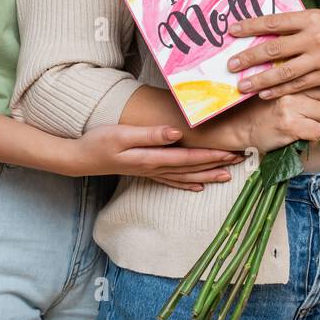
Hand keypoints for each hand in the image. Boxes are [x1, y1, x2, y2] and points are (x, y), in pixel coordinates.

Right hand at [67, 124, 242, 181]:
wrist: (80, 158)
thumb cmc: (99, 141)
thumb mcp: (122, 134)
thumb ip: (150, 134)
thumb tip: (176, 133)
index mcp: (151, 158)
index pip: (188, 157)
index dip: (210, 155)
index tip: (230, 152)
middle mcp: (153, 168)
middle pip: (191, 168)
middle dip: (215, 164)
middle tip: (239, 160)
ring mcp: (149, 171)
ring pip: (184, 176)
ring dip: (206, 175)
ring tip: (227, 175)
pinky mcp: (144, 171)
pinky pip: (171, 180)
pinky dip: (187, 182)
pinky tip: (198, 185)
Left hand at [225, 8, 319, 98]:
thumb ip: (301, 21)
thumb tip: (275, 26)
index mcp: (310, 18)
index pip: (273, 22)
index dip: (250, 26)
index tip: (231, 31)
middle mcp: (313, 38)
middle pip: (274, 49)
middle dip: (249, 57)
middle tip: (230, 64)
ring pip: (284, 72)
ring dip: (260, 80)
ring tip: (242, 86)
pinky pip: (299, 85)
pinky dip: (280, 90)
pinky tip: (265, 93)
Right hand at [237, 84, 319, 153]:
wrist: (238, 126)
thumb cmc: (261, 108)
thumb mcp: (278, 86)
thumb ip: (297, 80)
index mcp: (289, 75)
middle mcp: (290, 88)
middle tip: (313, 115)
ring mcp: (290, 106)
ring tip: (306, 125)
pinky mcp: (290, 125)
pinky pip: (317, 131)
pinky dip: (313, 137)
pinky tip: (301, 136)